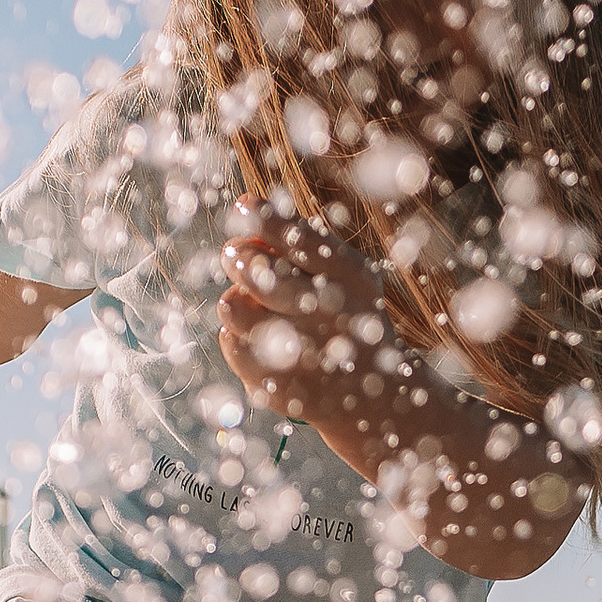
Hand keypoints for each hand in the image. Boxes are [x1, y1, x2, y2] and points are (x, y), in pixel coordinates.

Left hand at [217, 203, 400, 430]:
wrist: (372, 395)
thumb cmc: (348, 315)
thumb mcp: (346, 273)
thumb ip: (303, 241)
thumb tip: (246, 207)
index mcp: (349, 274)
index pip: (295, 236)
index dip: (262, 217)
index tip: (244, 206)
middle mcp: (327, 310)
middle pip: (253, 267)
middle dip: (238, 255)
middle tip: (236, 257)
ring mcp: (300, 350)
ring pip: (232, 304)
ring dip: (237, 299)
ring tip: (259, 307)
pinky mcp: (273, 382)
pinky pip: (228, 339)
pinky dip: (238, 335)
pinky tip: (264, 341)